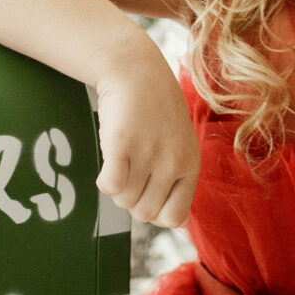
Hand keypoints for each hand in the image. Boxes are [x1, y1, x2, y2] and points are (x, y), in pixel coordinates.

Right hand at [92, 51, 199, 229]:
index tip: (149, 189)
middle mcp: (172, 162)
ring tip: (123, 157)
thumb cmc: (156, 113)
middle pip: (143, 213)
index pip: (172, 218)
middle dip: (133, 198)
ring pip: (123, 200)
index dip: (155, 210)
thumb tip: (179, 225)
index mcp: (190, 165)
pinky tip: (110, 159)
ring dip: (118, 185)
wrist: (135, 70)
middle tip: (132, 169)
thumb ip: (180, 184)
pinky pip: (108, 186)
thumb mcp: (180, 146)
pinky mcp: (121, 144)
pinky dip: (104, 180)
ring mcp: (147, 153)